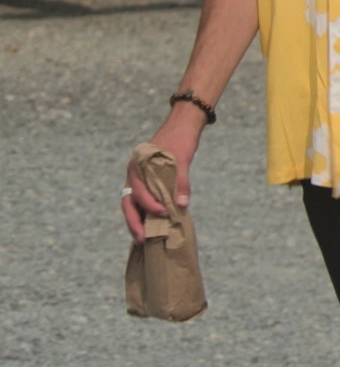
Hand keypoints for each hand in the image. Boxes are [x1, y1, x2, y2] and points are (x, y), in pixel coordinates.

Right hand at [123, 117, 199, 242]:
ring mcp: (137, 179)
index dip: (150, 206)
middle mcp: (133, 175)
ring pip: (132, 204)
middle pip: (129, 203)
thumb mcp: (182, 160)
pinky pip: (141, 200)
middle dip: (135, 222)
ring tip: (142, 240)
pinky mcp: (146, 182)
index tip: (165, 214)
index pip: (139, 193)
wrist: (182, 125)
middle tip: (142, 241)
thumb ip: (181, 182)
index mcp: (137, 168)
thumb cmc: (180, 140)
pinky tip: (150, 226)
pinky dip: (145, 213)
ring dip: (137, 221)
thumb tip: (181, 205)